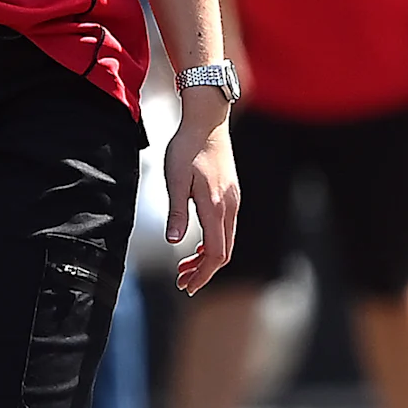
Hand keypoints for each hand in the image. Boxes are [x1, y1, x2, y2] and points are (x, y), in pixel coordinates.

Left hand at [164, 87, 239, 293]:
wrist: (207, 120)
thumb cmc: (186, 148)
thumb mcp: (175, 180)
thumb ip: (176, 212)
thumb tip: (175, 243)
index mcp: (215, 207)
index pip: (214, 254)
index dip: (201, 275)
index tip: (185, 286)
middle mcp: (230, 207)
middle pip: (223, 253)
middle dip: (203, 272)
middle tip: (181, 282)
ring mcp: (233, 201)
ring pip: (226, 241)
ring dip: (206, 258)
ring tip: (184, 267)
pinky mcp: (231, 194)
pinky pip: (226, 228)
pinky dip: (212, 242)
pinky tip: (196, 243)